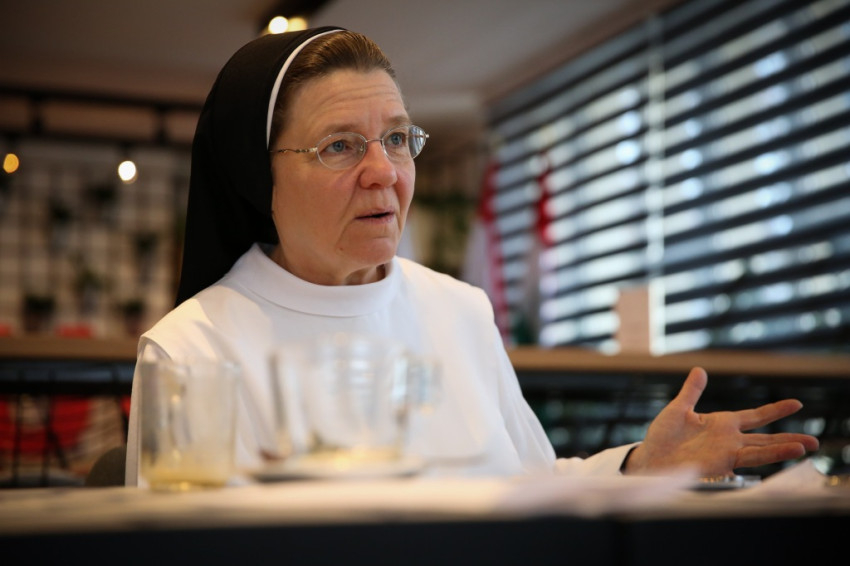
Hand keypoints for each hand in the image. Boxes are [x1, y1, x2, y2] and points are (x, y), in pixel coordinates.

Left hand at [624, 367, 818, 475]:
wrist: (650, 458)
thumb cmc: (662, 438)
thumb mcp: (678, 409)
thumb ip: (691, 391)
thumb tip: (700, 370)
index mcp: (721, 424)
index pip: (754, 416)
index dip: (774, 410)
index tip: (796, 404)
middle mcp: (728, 439)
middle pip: (766, 438)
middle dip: (789, 438)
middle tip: (814, 441)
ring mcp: (727, 452)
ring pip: (762, 450)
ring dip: (783, 448)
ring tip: (805, 447)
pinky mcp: (722, 463)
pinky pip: (749, 459)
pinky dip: (767, 456)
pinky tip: (782, 455)